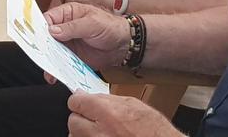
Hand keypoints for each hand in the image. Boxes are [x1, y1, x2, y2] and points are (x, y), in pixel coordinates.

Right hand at [45, 2, 127, 69]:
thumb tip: (52, 30)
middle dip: (41, 46)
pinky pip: (59, 63)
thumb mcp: (92, 23)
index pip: (48, 19)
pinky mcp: (71, 57)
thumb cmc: (110, 26)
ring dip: (48, 60)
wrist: (123, 45)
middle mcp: (64, 28)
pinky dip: (56, 69)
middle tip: (39, 56)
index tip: (35, 38)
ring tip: (47, 70)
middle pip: (46, 37)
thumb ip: (72, 27)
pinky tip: (54, 75)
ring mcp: (67, 43)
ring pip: (51, 51)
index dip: (39, 27)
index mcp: (67, 13)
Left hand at [67, 92, 182, 136]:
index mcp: (107, 113)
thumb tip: (87, 95)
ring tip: (102, 130)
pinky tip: (105, 136)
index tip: (82, 101)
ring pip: (76, 136)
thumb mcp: (133, 104)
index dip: (79, 100)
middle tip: (94, 117)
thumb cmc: (154, 130)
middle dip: (81, 117)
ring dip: (84, 132)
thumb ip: (106, 99)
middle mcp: (98, 132)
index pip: (75, 102)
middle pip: (73, 121)